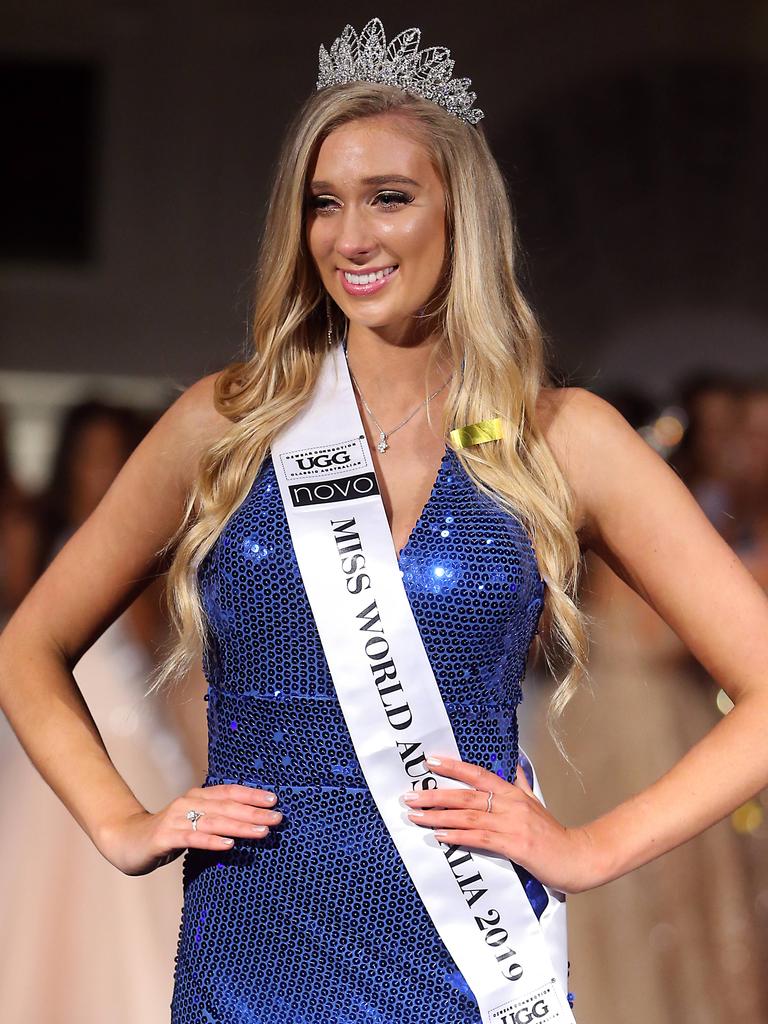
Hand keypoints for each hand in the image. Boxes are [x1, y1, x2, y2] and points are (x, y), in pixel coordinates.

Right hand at [96, 783, 282, 876]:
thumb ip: (215, 820)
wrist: (126, 841)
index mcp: (197, 797)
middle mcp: (188, 803)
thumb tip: (249, 822)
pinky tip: (229, 846)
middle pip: (226, 806)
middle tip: (278, 818)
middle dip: (254, 811)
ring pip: (214, 821)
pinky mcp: (165, 836)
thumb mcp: (193, 823)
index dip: (252, 794)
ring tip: (262, 832)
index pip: (229, 791)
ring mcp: (176, 818)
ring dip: (240, 826)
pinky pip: (192, 838)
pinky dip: (212, 841)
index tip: (274, 800)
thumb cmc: (167, 834)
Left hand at [402, 755, 605, 894]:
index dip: (453, 767)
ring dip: (438, 816)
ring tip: (416, 816)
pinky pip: (480, 838)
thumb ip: (520, 783)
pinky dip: (458, 836)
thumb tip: (512, 763)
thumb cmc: (554, 834)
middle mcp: (511, 804)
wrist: (578, 857)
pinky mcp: (515, 845)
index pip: (478, 774)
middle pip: (466, 795)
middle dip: (434, 795)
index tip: (430, 761)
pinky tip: (440, 836)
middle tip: (409, 796)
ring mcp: (512, 824)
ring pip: (468, 816)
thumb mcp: (536, 802)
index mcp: (513, 793)